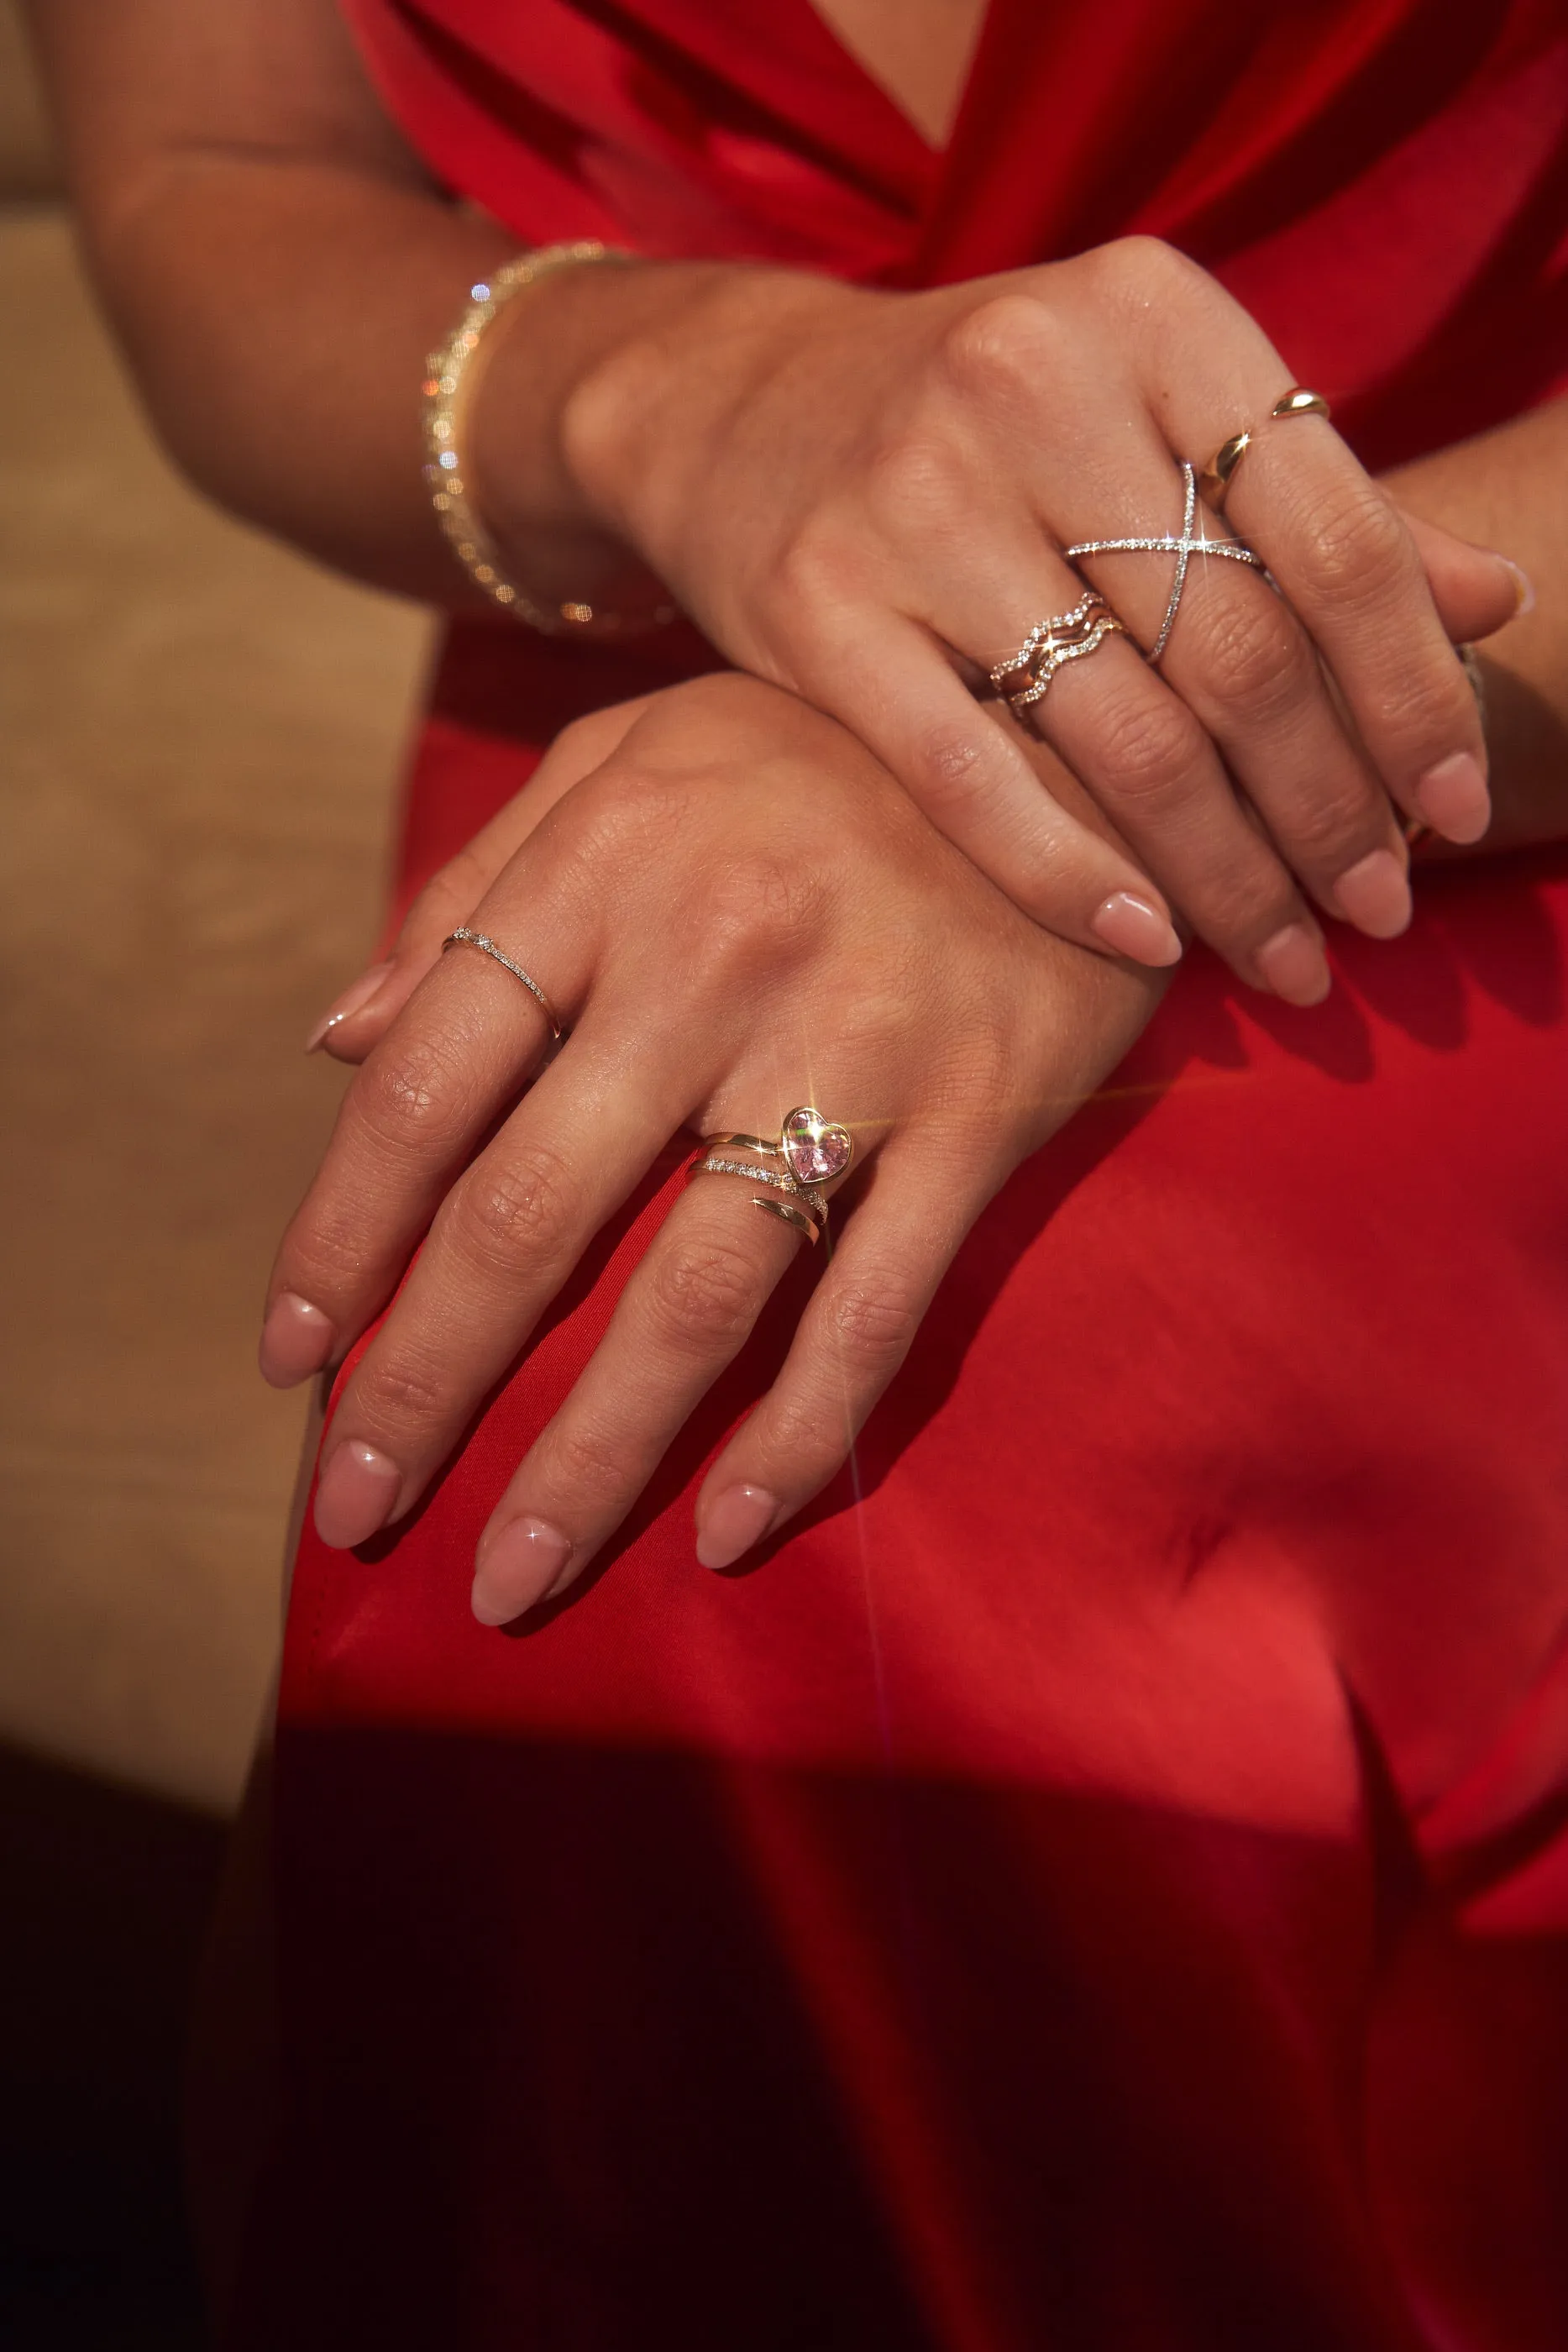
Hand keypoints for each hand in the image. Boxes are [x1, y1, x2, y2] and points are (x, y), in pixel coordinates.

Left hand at [261, 674, 1165, 1621]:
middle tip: (356, 1507)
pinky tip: (728, 1534)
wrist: (1076, 706)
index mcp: (603, 865)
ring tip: (513, 1575)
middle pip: (530, 1215)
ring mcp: (857, 1042)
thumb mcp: (628, 758)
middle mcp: (713, 958)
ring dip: (590, 1457)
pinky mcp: (986, 1112)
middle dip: (429, 1384)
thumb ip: (476, 890)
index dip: (343, 1239)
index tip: (293, 1360)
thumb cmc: (820, 745)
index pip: (427, 1089)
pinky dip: (801, 1435)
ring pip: (694, 1295)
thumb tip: (336, 1042)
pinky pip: (875, 1309)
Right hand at [516, 237, 1524, 1003]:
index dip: (1414, 692)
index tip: (1458, 810)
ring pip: (1122, 735)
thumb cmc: (986, 425)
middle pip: (1240, 650)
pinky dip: (1073, 877)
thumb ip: (1311, 501)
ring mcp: (911, 498)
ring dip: (1230, 873)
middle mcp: (1033, 383)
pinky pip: (974, 781)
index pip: (1336, 531)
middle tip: (1378, 910)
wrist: (733, 405)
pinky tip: (1149, 942)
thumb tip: (1493, 600)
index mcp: (1151, 312)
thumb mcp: (1150, 410)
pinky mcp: (814, 606)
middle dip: (1333, 809)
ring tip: (1288, 952)